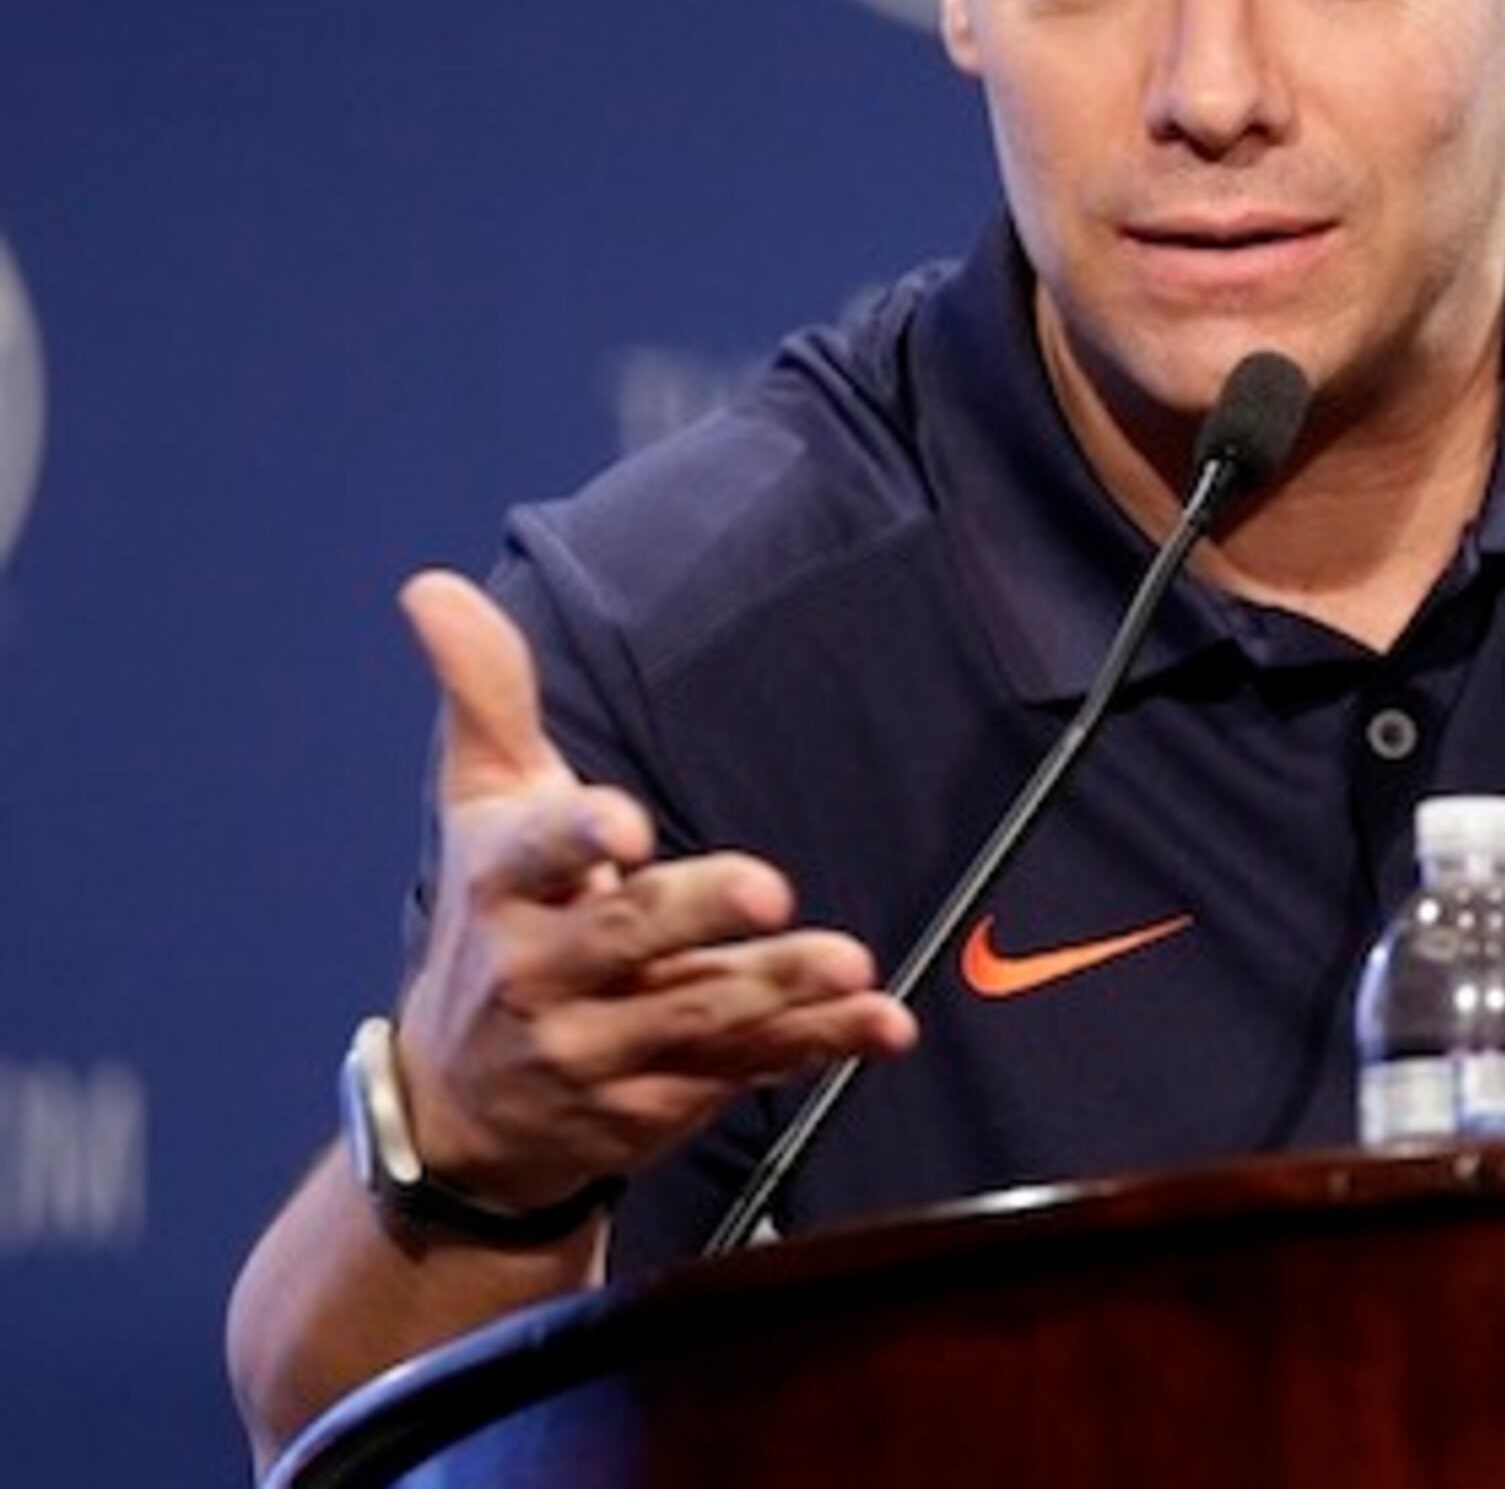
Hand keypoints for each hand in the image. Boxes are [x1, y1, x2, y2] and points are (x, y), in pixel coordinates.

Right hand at [388, 570, 915, 1212]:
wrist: (464, 1109)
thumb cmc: (491, 921)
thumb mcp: (483, 806)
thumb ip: (487, 697)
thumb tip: (431, 587)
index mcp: (500, 888)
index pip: (532, 855)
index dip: (575, 838)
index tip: (621, 825)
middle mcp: (540, 975)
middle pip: (628, 937)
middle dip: (698, 913)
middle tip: (768, 888)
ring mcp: (598, 1048)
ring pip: (696, 1012)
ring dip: (778, 987)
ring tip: (850, 963)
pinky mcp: (657, 1100)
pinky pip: (745, 1069)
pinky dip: (818, 1048)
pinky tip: (882, 1027)